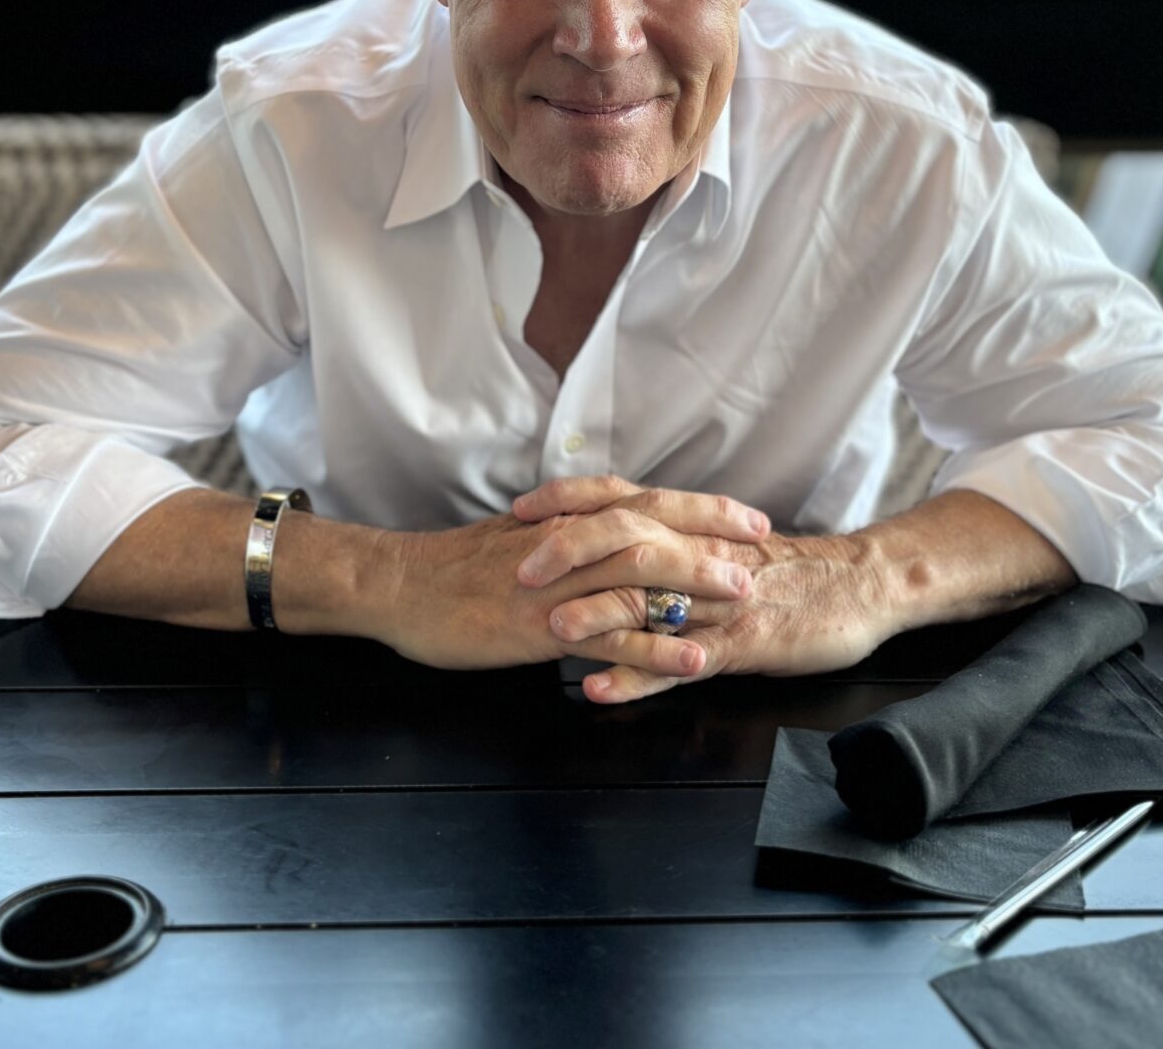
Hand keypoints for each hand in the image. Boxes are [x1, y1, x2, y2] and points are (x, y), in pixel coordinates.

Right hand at [366, 506, 757, 680]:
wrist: (401, 587)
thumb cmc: (455, 567)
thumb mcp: (519, 538)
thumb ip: (568, 535)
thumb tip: (607, 535)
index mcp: (568, 520)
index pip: (647, 501)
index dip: (702, 508)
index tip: (747, 517)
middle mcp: (570, 543)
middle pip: (655, 527)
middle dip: (713, 537)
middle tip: (761, 549)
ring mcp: (559, 585)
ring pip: (639, 576)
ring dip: (695, 585)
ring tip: (742, 597)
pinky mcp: (543, 628)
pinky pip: (610, 636)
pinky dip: (656, 648)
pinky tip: (692, 660)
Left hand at [510, 476, 893, 703]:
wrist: (860, 587)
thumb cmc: (788, 570)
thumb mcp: (725, 543)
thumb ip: (674, 539)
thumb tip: (615, 536)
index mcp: (691, 527)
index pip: (620, 498)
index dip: (568, 501)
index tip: (519, 510)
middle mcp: (698, 554)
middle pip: (626, 538)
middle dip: (569, 550)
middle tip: (519, 566)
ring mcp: (718, 601)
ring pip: (651, 599)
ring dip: (597, 613)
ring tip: (550, 628)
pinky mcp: (740, 644)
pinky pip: (680, 660)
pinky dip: (637, 676)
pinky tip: (599, 689)